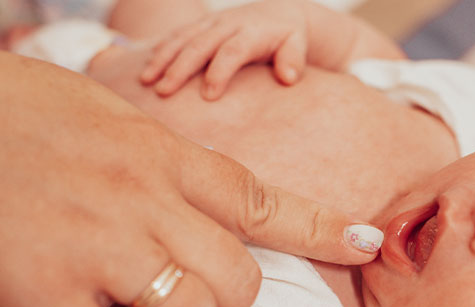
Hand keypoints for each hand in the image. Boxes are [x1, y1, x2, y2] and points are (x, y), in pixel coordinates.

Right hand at [0, 52, 380, 306]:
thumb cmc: (23, 116)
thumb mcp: (112, 118)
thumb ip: (164, 162)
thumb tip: (199, 203)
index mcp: (166, 158)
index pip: (263, 200)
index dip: (322, 228)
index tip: (366, 244)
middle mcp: (146, 201)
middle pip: (239, 282)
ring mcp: (99, 246)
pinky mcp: (44, 290)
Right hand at [140, 0, 310, 99]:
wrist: (279, 11)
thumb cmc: (289, 37)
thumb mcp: (298, 46)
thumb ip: (293, 61)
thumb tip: (288, 78)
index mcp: (251, 32)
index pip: (232, 52)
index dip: (220, 73)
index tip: (208, 97)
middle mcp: (227, 24)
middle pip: (199, 45)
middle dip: (180, 68)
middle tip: (163, 92)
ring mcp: (211, 22)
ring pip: (182, 38)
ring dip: (162, 59)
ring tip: (145, 81)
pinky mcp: (201, 24)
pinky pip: (177, 34)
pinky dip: (160, 49)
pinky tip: (145, 66)